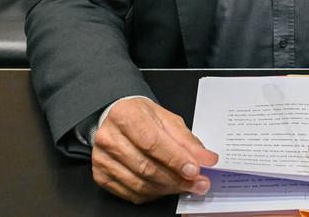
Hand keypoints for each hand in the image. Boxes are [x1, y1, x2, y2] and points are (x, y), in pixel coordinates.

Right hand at [91, 98, 218, 203]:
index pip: (152, 142)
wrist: (118, 120)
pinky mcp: (101, 176)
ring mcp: (102, 158)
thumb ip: (187, 140)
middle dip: (176, 178)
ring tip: (186, 186)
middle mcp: (109, 137)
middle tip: (198, 183)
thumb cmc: (142, 118)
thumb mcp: (167, 119)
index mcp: (125, 115)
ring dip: (168, 189)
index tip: (195, 170)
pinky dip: (153, 194)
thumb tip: (206, 159)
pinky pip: (131, 193)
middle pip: (146, 166)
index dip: (175, 159)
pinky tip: (166, 188)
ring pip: (140, 183)